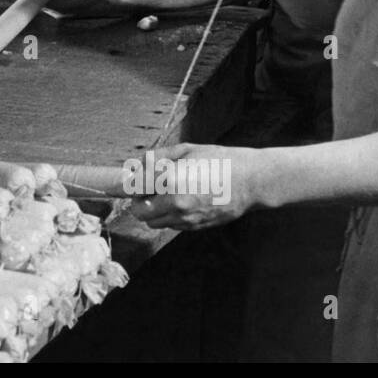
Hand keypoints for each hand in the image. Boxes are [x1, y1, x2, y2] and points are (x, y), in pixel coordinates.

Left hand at [126, 143, 267, 230]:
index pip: (133, 190)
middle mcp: (175, 203)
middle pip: (140, 212)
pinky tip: (180, 201)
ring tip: (164, 194)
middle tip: (147, 188)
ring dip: (152, 211)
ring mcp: (186, 218)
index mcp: (169, 181)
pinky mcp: (196, 227)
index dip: (127, 186)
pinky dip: (168, 216)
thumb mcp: (186, 150)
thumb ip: (157, 158)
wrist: (252, 181)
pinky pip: (171, 226)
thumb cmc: (220, 160)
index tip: (125, 182)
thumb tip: (137, 166)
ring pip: (154, 222)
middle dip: (139, 201)